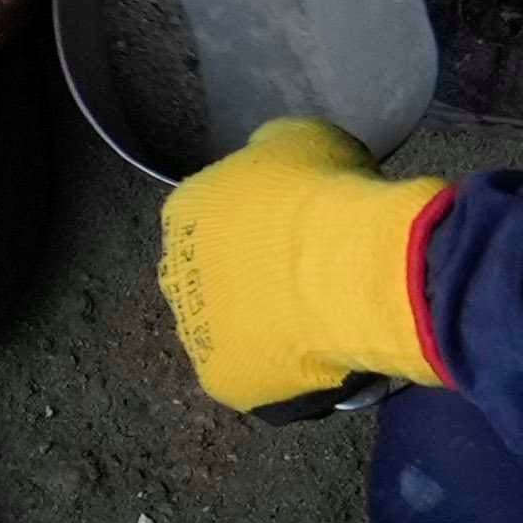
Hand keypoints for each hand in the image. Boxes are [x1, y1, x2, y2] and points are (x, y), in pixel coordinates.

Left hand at [160, 112, 455, 413]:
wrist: (347, 266)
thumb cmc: (326, 194)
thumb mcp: (300, 141)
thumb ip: (272, 156)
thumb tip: (271, 165)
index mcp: (184, 210)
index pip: (214, 220)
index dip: (261, 229)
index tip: (299, 235)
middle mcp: (174, 272)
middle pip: (215, 279)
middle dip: (253, 281)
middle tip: (309, 282)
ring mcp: (195, 332)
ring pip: (230, 332)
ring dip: (265, 329)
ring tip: (320, 323)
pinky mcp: (222, 380)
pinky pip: (254, 377)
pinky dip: (283, 372)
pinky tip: (318, 359)